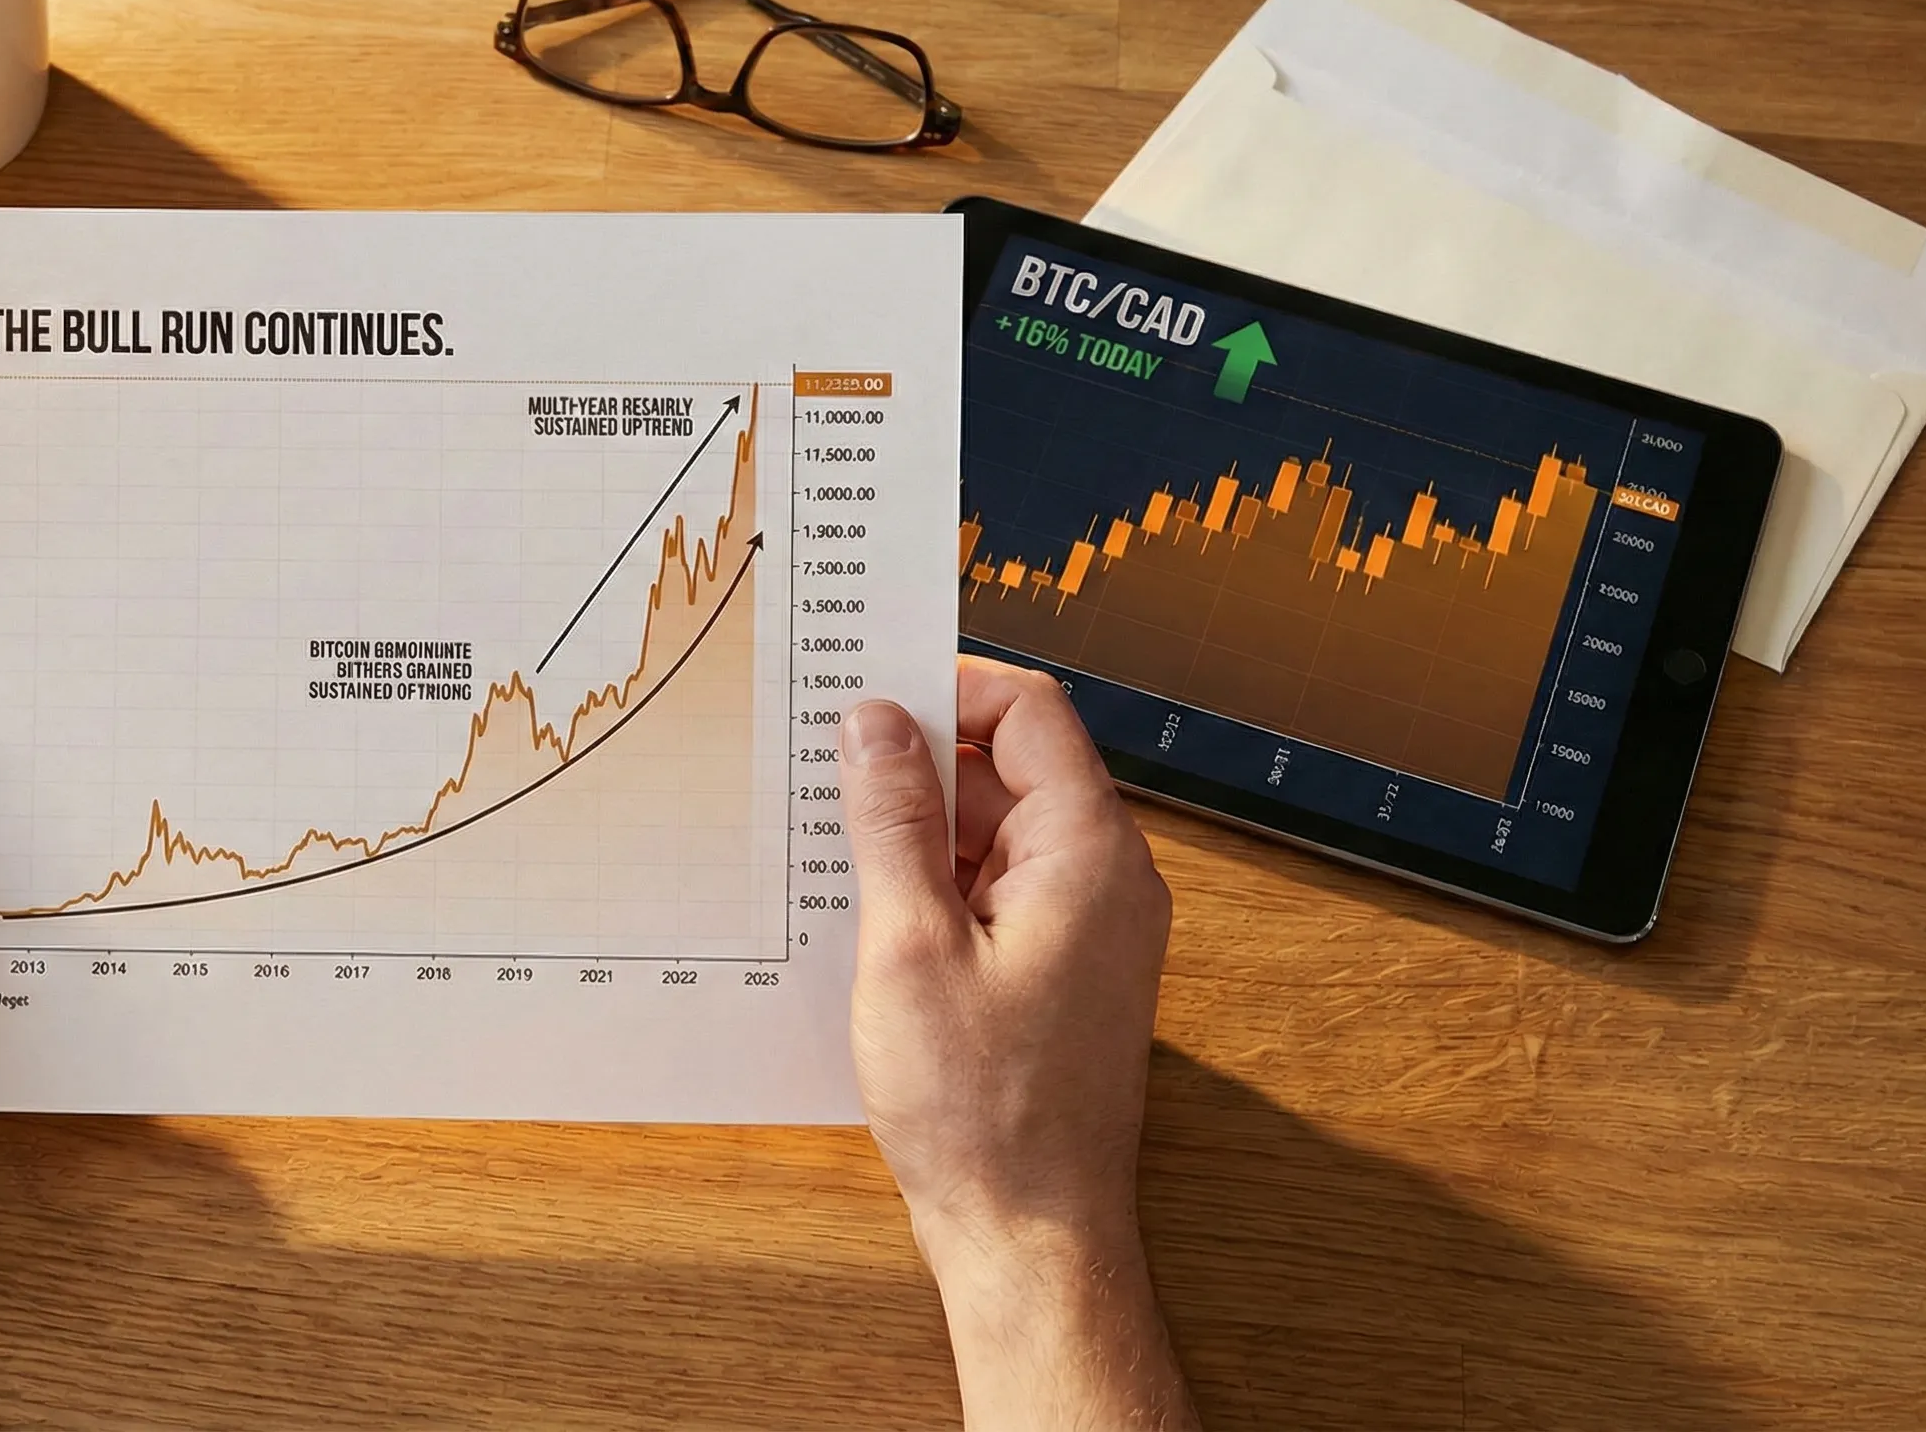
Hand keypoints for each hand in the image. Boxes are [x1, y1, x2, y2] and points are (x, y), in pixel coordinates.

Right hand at [841, 657, 1192, 1428]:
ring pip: (996, 833)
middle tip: (820, 768)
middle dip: (917, 761)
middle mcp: (1105, 879)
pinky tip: (864, 912)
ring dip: (916, 829)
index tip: (864, 697)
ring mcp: (1088, 929)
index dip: (947, 689)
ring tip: (828, 847)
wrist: (1031, 1236)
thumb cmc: (980, 1110)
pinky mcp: (1060, 973)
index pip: (1030, 711)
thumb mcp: (908, 946)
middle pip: (1011, 768)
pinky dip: (934, 886)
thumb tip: (873, 719)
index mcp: (1088, 853)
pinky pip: (996, 892)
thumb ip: (891, 822)